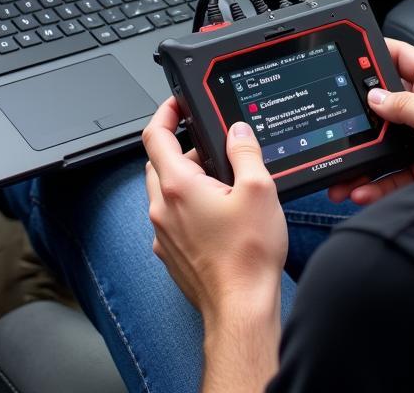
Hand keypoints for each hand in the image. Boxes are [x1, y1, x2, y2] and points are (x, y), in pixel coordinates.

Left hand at [143, 97, 287, 324]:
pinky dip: (186, 205)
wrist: (241, 308)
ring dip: (184, 177)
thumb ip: (245, 152)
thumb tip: (237, 131)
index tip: (176, 104)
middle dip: (180, 147)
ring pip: (163, 191)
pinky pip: (170, 217)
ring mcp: (164, 233)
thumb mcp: (259, 189)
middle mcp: (162, 208)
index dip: (164, 112)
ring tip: (220, 181)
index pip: (154, 135)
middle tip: (209, 145)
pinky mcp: (171, 253)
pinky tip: (216, 213)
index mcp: (178, 186)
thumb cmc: (248, 256)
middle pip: (157, 162)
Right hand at [328, 39, 413, 206]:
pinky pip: (388, 171)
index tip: (349, 57)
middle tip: (340, 119)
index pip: (398, 56)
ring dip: (361, 157)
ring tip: (344, 169)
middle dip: (360, 114)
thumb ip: (404, 104)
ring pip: (381, 142)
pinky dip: (373, 183)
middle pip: (383, 102)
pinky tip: (361, 189)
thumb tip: (374, 97)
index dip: (374, 52)